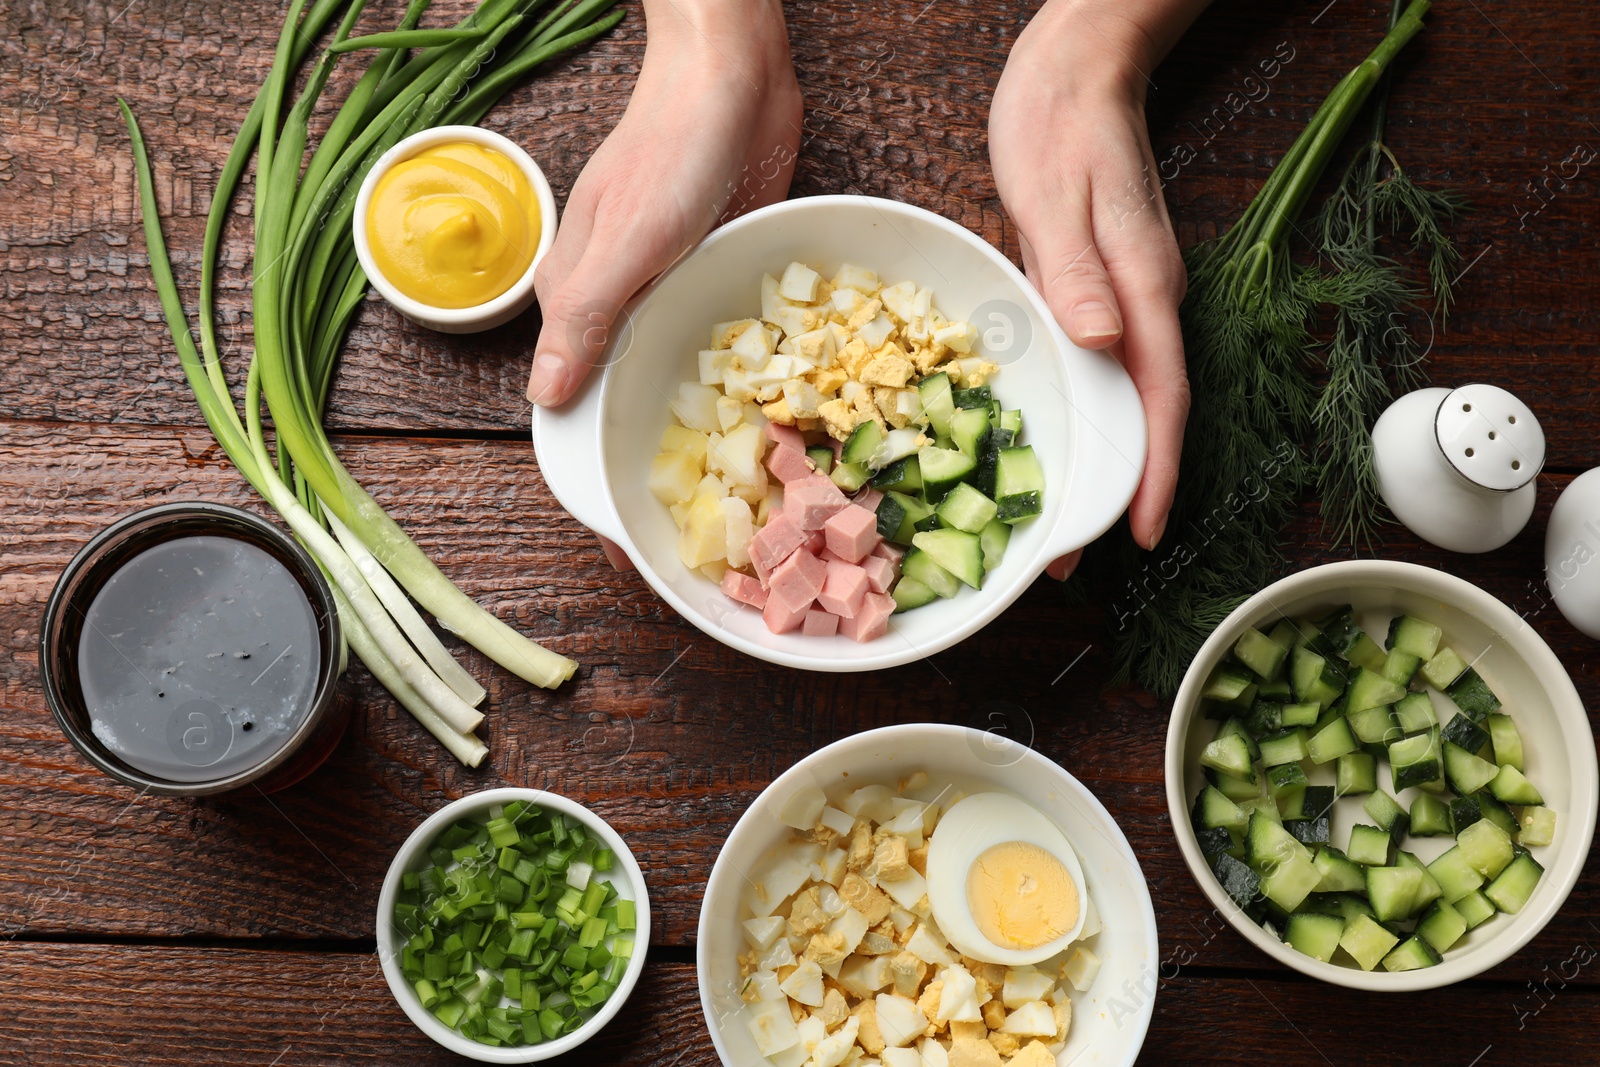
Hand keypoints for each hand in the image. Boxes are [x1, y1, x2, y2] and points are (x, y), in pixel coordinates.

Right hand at [526, 1, 799, 569]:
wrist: (733, 75)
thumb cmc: (671, 151)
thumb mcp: (625, 244)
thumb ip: (585, 322)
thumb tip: (544, 404)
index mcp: (578, 305)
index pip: (575, 414)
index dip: (600, 489)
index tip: (630, 555)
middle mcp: (621, 308)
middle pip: (633, 411)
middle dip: (663, 480)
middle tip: (714, 551)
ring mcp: (673, 296)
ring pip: (685, 387)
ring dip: (713, 442)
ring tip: (756, 512)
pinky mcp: (722, 280)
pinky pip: (733, 354)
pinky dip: (751, 392)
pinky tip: (785, 430)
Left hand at [989, 2, 1198, 578]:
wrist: (1075, 69)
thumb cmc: (1060, 124)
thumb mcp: (1055, 195)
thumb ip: (1075, 271)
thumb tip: (1102, 343)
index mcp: (1142, 286)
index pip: (1162, 395)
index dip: (1157, 469)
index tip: (1144, 530)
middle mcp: (1143, 301)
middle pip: (1144, 411)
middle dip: (1120, 487)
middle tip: (1071, 554)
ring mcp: (1122, 296)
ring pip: (1119, 395)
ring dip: (1096, 458)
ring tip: (1053, 516)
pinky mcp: (1095, 288)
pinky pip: (1093, 366)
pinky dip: (1076, 413)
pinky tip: (1047, 438)